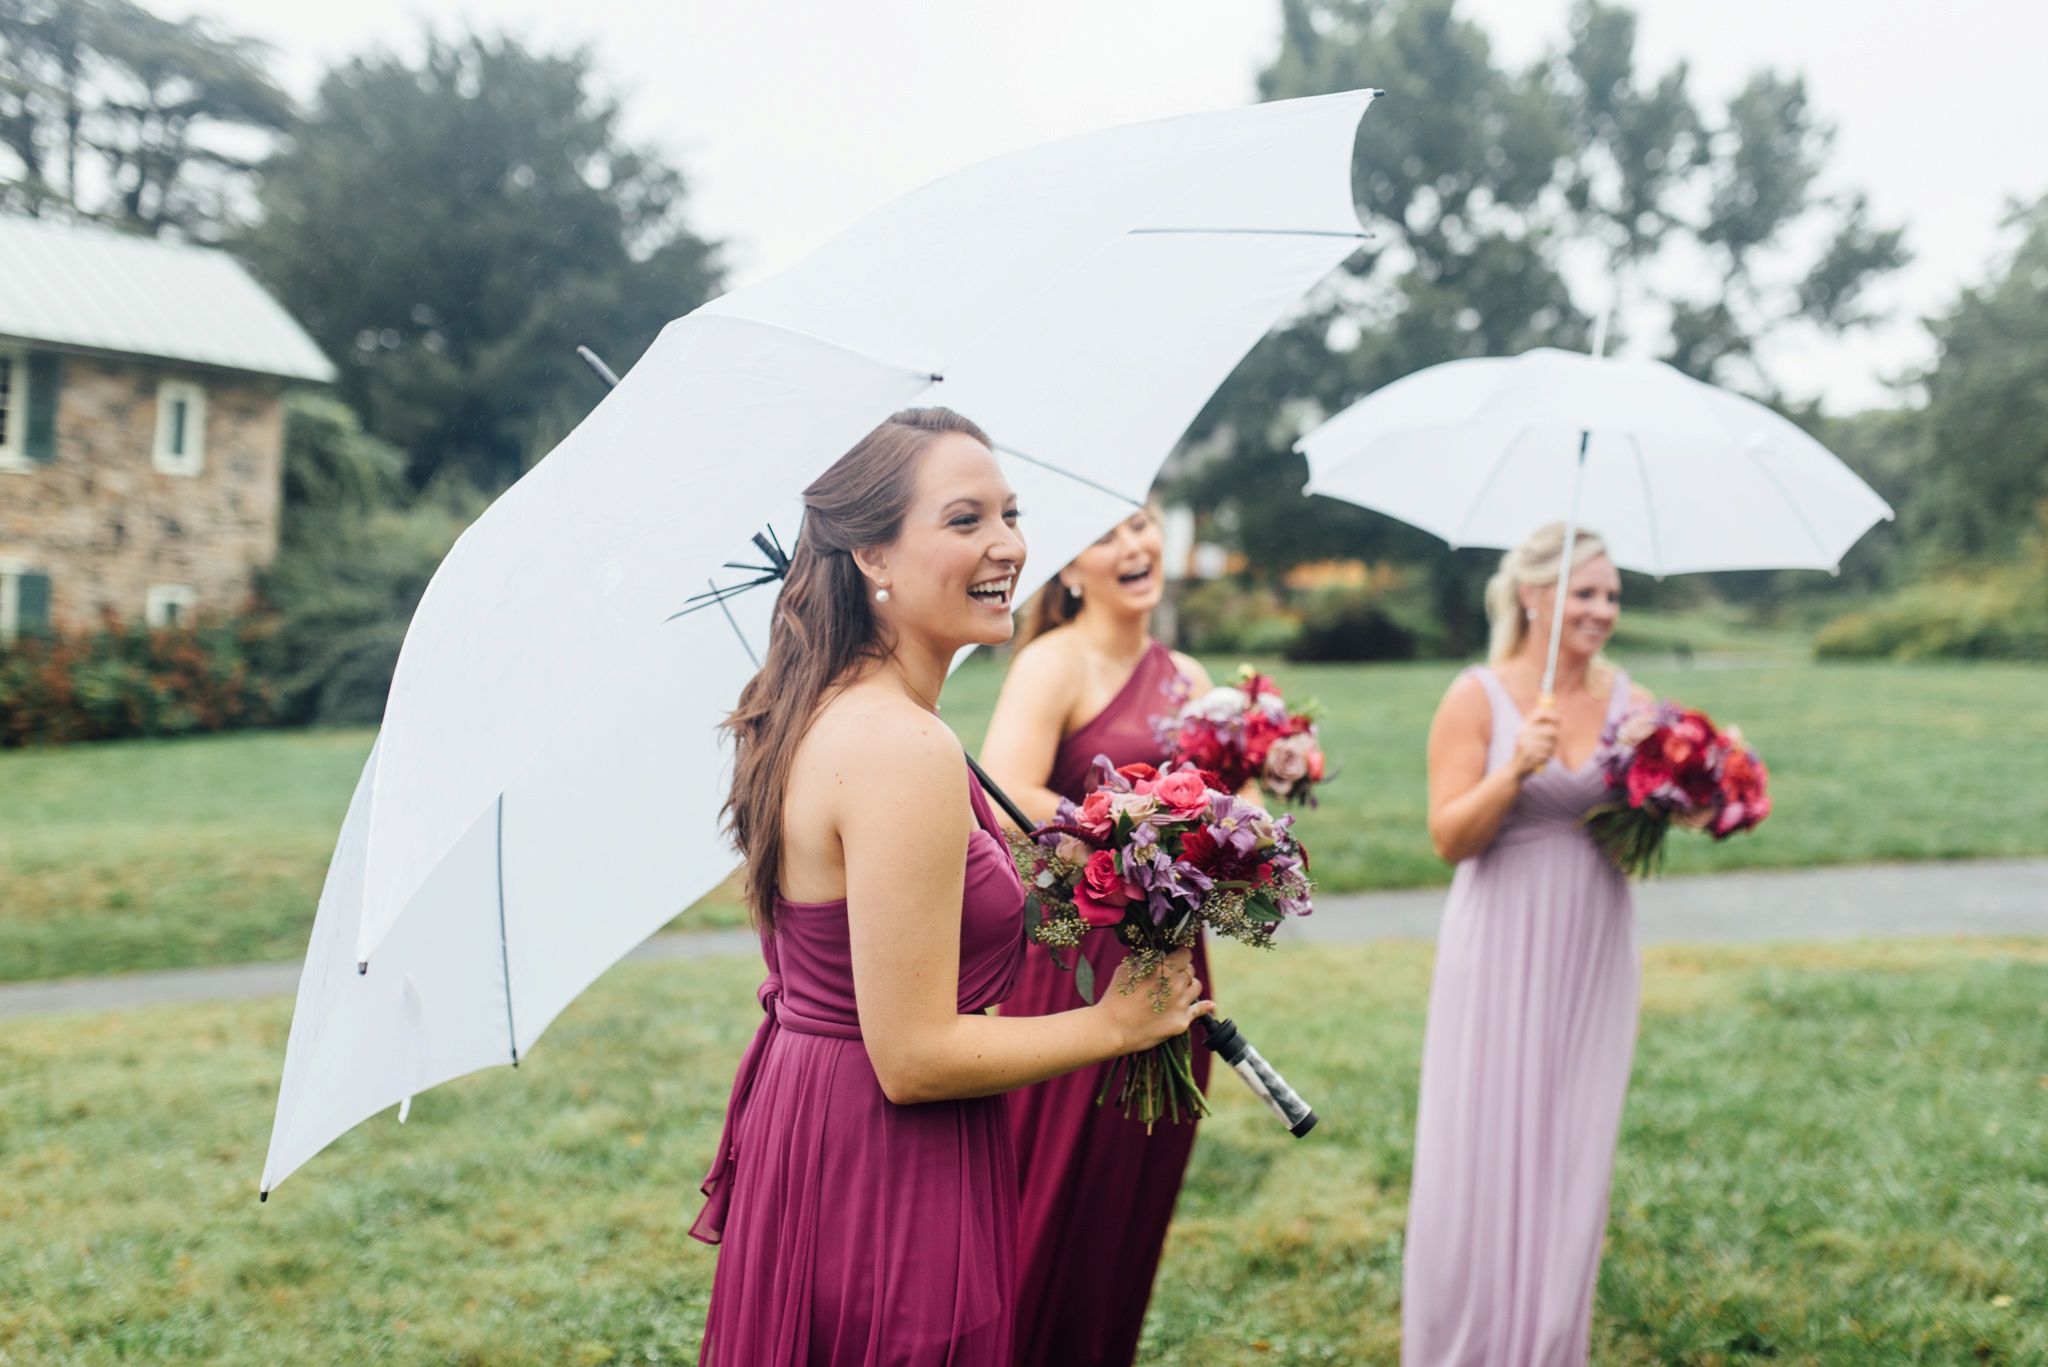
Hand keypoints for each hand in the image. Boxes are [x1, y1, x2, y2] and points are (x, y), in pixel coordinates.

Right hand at [1094, 948, 1213, 1052]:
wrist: (1112, 1029)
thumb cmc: (1115, 997)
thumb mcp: (1126, 970)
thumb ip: (1144, 960)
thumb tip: (1154, 954)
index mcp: (1162, 969)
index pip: (1185, 954)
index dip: (1180, 955)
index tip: (1176, 957)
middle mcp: (1175, 985)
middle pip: (1190, 970)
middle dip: (1182, 970)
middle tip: (1172, 975)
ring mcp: (1180, 1004)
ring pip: (1196, 987)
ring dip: (1189, 985)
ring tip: (1179, 989)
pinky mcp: (1181, 1021)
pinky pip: (1200, 1010)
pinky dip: (1206, 1006)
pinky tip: (1210, 1005)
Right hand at [1512, 705, 1559, 778]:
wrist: (1516, 767)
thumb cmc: (1527, 748)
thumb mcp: (1530, 734)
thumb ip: (1542, 723)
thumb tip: (1560, 707)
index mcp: (1524, 725)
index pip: (1540, 713)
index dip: (1552, 714)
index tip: (1558, 718)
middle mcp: (1524, 732)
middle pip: (1550, 730)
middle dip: (1555, 737)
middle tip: (1553, 741)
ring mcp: (1526, 743)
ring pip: (1551, 743)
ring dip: (1551, 748)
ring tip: (1545, 751)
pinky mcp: (1529, 754)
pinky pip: (1547, 753)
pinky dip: (1548, 756)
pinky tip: (1541, 758)